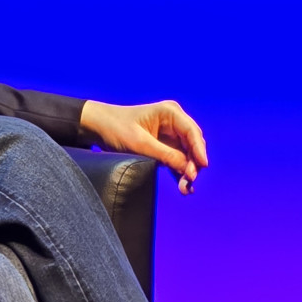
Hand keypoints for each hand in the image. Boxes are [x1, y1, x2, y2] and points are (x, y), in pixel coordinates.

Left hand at [79, 99, 209, 192]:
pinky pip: (178, 159)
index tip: (203, 166)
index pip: (192, 132)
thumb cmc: (116, 128)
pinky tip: (183, 185)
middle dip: (193, 163)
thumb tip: (189, 169)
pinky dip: (180, 171)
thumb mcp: (140, 144)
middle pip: (193, 144)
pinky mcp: (165, 145)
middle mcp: (174, 121)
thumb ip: (166, 156)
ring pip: (187, 154)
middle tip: (189, 182)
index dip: (199, 150)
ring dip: (188, 170)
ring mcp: (170, 133)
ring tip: (185, 188)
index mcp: (170, 112)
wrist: (98, 127)